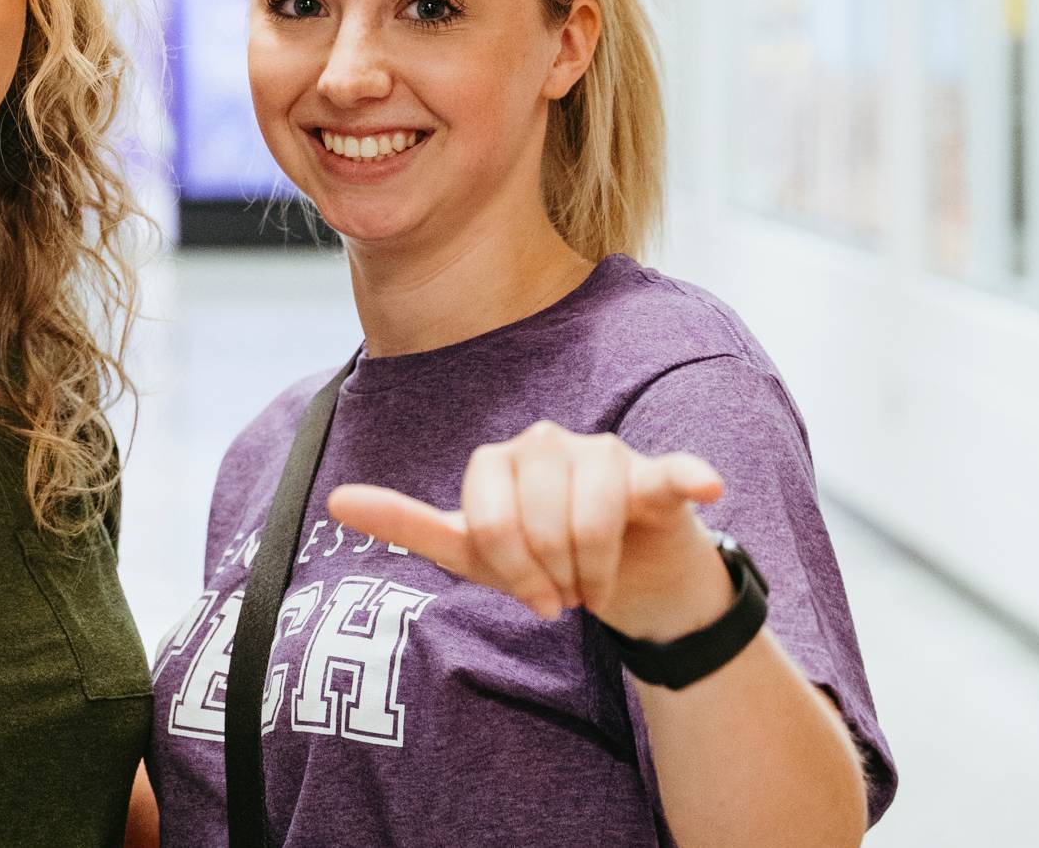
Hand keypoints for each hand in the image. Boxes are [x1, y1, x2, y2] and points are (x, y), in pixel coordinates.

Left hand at [327, 422, 729, 637]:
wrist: (630, 588)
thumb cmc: (546, 563)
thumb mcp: (474, 555)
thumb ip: (409, 525)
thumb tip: (334, 498)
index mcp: (498, 460)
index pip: (486, 516)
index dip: (510, 569)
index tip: (529, 597)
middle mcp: (546, 443)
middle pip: (537, 517)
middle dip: (552, 573)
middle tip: (566, 593)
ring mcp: (604, 452)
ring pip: (591, 513)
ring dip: (595, 568)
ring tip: (596, 583)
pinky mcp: (659, 473)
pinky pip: (668, 470)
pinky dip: (686, 478)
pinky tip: (704, 486)